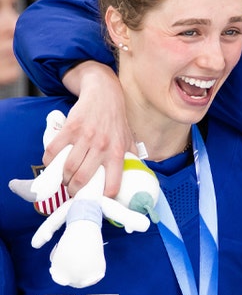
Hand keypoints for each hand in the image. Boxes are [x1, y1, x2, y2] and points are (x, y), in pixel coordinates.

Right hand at [46, 61, 132, 196]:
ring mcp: (85, 137)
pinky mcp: (70, 129)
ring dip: (63, 178)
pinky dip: (49, 162)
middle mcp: (102, 146)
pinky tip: (53, 164)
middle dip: (75, 190)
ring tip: (65, 179)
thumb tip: (138, 175)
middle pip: (83, 178)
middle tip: (74, 192)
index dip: (104, 196)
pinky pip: (53, 151)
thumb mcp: (129, 139)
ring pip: (68, 168)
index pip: (113, 183)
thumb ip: (132, 157)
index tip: (97, 201)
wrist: (104, 94)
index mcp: (118, 152)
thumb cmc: (116, 121)